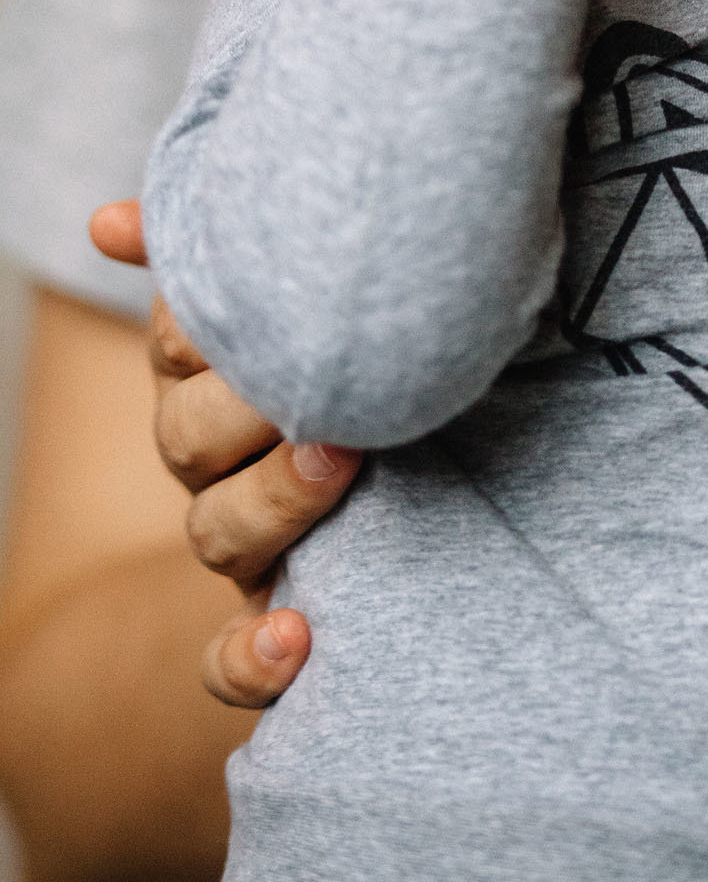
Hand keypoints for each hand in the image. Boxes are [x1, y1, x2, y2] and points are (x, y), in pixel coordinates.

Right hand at [89, 198, 360, 706]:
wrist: (424, 453)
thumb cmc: (349, 350)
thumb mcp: (296, 294)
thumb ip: (213, 250)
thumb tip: (107, 221)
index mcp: (214, 381)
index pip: (178, 349)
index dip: (199, 325)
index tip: (269, 297)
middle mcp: (217, 463)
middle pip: (191, 442)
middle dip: (249, 410)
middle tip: (328, 380)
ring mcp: (244, 539)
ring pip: (218, 535)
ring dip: (273, 502)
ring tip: (341, 459)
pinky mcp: (274, 612)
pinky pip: (229, 662)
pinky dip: (250, 658)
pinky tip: (294, 635)